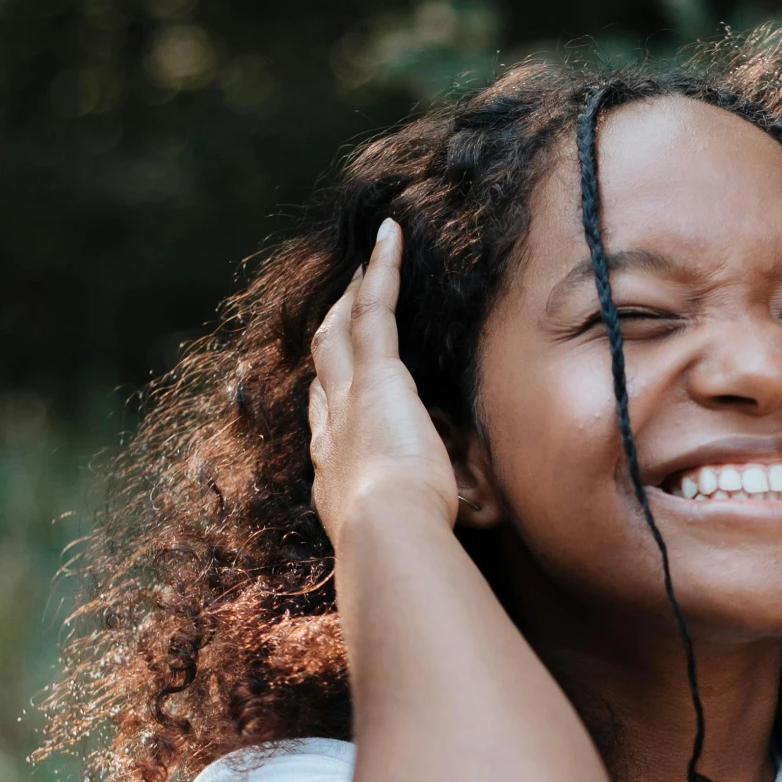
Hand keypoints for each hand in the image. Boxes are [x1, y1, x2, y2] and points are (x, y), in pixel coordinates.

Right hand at [308, 219, 459, 543]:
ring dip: (353, 293)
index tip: (335, 385)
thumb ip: (425, 520)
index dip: (329, 396)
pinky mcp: (378, 374)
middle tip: (341, 304)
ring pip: (344, 331)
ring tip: (365, 261)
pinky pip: (377, 308)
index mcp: (337, 470)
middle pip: (325, 365)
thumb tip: (456, 525)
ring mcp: (349, 397)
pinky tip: (392, 235)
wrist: (386, 532)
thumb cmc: (407, 546)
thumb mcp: (409, 532)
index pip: (327, 421)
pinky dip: (382, 270)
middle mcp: (332, 430)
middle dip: (332, 333)